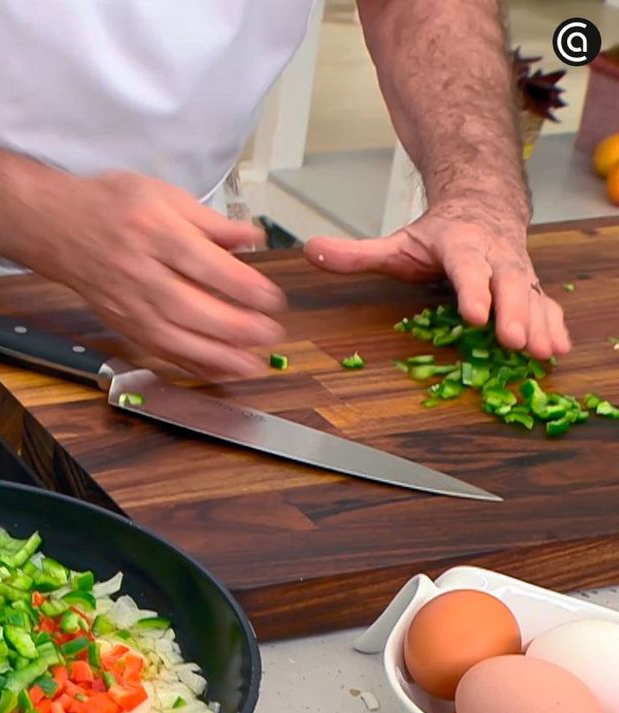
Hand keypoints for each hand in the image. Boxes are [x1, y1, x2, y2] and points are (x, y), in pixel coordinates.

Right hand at [27, 171, 287, 377]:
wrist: (57, 227)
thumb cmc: (112, 205)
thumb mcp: (164, 195)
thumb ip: (210, 222)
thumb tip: (253, 239)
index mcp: (153, 231)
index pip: (204, 264)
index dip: (242, 286)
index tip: (272, 299)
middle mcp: (138, 272)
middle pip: (189, 307)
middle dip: (234, 327)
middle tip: (271, 335)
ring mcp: (126, 302)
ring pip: (173, 337)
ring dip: (215, 356)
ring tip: (252, 364)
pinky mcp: (121, 324)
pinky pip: (158, 350)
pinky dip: (189, 364)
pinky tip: (219, 370)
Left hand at [302, 198, 569, 359]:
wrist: (484, 205)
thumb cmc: (439, 234)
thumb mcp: (397, 243)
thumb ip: (356, 254)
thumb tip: (311, 249)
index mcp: (461, 244)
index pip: (468, 268)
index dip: (474, 290)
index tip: (476, 315)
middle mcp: (496, 256)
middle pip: (509, 283)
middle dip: (513, 312)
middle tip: (513, 341)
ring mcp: (518, 271)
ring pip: (534, 295)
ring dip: (539, 324)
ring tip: (542, 352)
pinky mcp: (532, 285)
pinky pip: (547, 305)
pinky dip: (554, 326)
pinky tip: (557, 349)